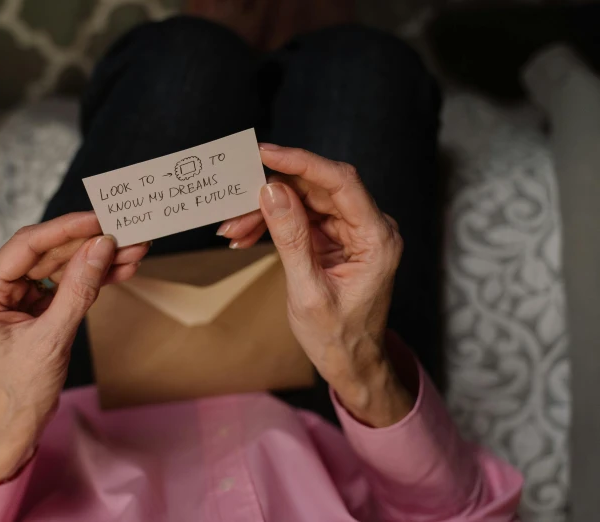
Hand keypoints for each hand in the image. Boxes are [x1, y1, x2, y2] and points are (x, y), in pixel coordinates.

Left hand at [0, 212, 149, 481]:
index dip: (65, 229)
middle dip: (89, 244)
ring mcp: (15, 296)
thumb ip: (77, 290)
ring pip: (61, 266)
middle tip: (125, 232)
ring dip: (97, 259)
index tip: (98, 218)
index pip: (26, 245)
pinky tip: (120, 268)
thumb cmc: (18, 392)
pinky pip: (65, 284)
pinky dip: (92, 278)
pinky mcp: (34, 306)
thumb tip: (100, 247)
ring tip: (133, 249)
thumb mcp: (51, 338)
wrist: (12, 428)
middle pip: (47, 252)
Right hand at [219, 145, 413, 426]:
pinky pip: (302, 218)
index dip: (302, 162)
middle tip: (234, 201)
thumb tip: (271, 192)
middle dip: (274, 192)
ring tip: (233, 229)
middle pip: (319, 188)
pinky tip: (246, 234)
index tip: (266, 153)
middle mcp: (369, 228)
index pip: (342, 183)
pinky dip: (273, 223)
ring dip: (267, 210)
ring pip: (305, 201)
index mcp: (377, 238)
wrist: (351, 362)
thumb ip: (290, 238)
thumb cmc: (338, 336)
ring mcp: (352, 232)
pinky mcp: (336, 238)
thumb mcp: (308, 291)